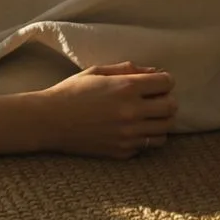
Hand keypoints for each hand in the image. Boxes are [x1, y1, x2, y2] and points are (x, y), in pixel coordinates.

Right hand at [36, 62, 177, 158]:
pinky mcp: (123, 150)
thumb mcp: (94, 73)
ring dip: (159, 121)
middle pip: (172, 107)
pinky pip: (149, 144)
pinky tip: (131, 130)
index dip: (163, 81)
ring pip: (166, 129)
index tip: (155, 83)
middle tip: (152, 100)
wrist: (47, 121)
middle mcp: (132, 111)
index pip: (167, 83)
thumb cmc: (69, 93)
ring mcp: (129, 134)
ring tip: (145, 117)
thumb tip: (154, 72)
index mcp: (125, 87)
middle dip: (166, 101)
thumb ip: (126, 69)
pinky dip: (146, 137)